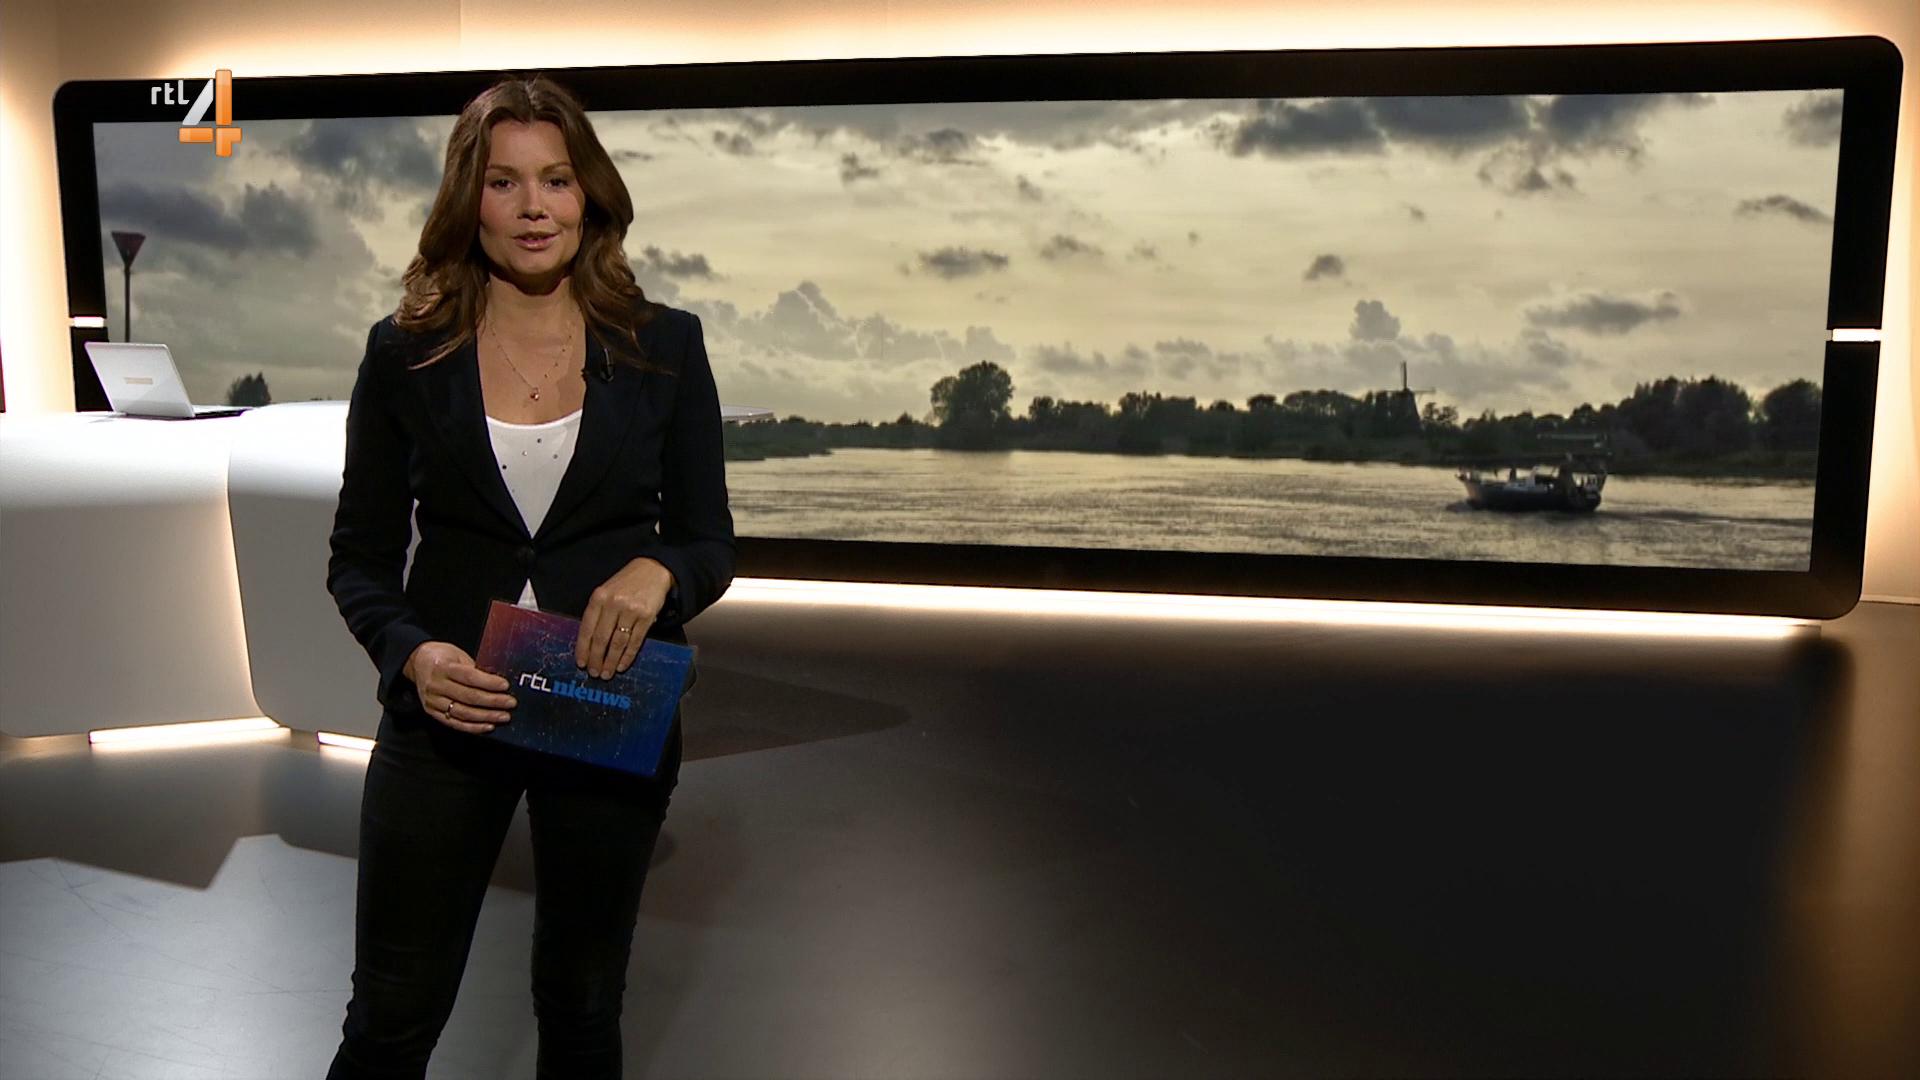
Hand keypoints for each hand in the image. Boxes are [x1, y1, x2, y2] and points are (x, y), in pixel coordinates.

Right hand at [406, 641, 516, 733]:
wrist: (416, 662)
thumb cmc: (442, 657)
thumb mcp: (458, 655)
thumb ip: (474, 669)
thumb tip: (499, 682)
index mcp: (443, 667)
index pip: (469, 677)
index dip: (489, 683)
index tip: (505, 686)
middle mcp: (436, 685)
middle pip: (468, 697)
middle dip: (493, 701)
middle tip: (511, 703)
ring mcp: (432, 701)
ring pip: (463, 713)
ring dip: (486, 717)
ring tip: (503, 716)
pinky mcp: (432, 712)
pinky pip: (454, 723)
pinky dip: (472, 727)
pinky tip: (487, 726)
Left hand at [578, 557, 674, 679]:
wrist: (653, 570)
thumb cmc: (627, 583)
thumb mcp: (606, 592)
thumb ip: (598, 613)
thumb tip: (590, 643)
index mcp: (598, 597)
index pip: (586, 628)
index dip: (583, 648)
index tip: (581, 663)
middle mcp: (613, 604)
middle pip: (601, 638)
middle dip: (596, 659)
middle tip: (594, 673)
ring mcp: (630, 610)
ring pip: (617, 642)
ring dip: (611, 661)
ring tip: (606, 673)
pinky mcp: (646, 616)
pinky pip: (635, 641)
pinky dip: (627, 656)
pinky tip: (622, 665)